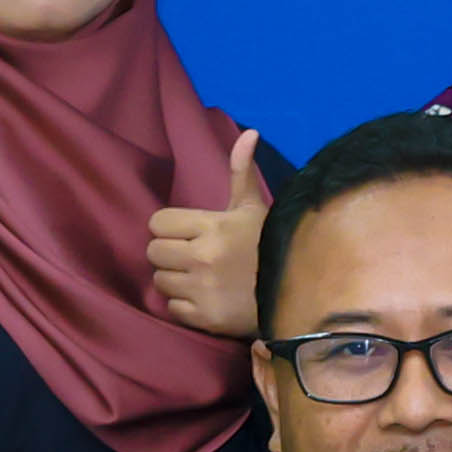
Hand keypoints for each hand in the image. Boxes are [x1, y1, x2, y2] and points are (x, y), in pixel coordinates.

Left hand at [143, 132, 269, 340]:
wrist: (298, 294)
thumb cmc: (271, 245)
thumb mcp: (255, 207)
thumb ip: (242, 171)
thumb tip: (249, 133)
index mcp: (212, 226)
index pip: (158, 222)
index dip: (169, 227)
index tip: (188, 233)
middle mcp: (203, 256)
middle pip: (153, 252)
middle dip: (168, 253)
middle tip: (190, 256)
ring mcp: (203, 289)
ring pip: (160, 280)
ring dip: (175, 279)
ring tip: (198, 278)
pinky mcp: (205, 318)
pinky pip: (172, 308)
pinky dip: (184, 305)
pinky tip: (204, 297)